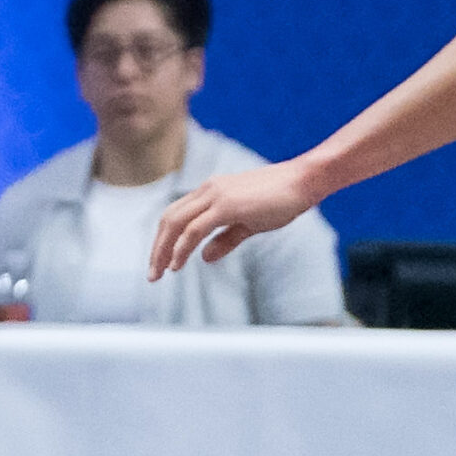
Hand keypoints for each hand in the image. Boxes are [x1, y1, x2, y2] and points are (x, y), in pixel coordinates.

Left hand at [148, 159, 320, 277]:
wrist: (304, 181)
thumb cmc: (281, 200)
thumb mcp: (248, 224)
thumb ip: (225, 239)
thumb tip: (204, 258)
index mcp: (209, 192)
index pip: (175, 215)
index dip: (164, 239)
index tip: (159, 261)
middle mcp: (206, 190)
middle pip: (168, 220)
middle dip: (157, 247)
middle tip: (152, 273)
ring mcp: (215, 195)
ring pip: (176, 223)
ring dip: (163, 250)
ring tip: (158, 273)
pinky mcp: (227, 204)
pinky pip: (195, 229)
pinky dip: (182, 247)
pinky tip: (177, 264)